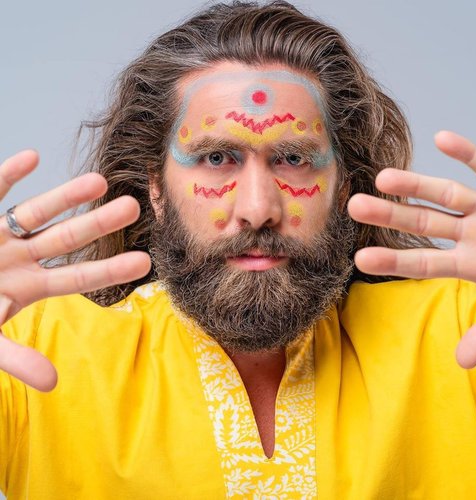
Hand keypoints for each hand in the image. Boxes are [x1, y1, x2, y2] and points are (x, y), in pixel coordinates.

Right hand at [0, 150, 150, 390]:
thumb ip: (15, 359)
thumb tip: (53, 383)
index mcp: (29, 286)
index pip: (78, 278)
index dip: (109, 270)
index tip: (145, 261)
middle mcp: (21, 257)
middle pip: (66, 239)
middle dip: (99, 224)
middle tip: (134, 207)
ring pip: (37, 213)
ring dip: (66, 196)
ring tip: (100, 182)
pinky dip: (7, 175)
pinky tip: (32, 157)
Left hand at [347, 131, 475, 368]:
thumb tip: (461, 361)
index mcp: (473, 264)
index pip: (424, 263)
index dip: (393, 261)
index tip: (359, 258)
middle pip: (425, 224)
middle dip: (391, 215)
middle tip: (354, 206)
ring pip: (449, 194)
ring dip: (417, 184)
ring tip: (383, 176)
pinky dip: (470, 155)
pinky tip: (441, 139)